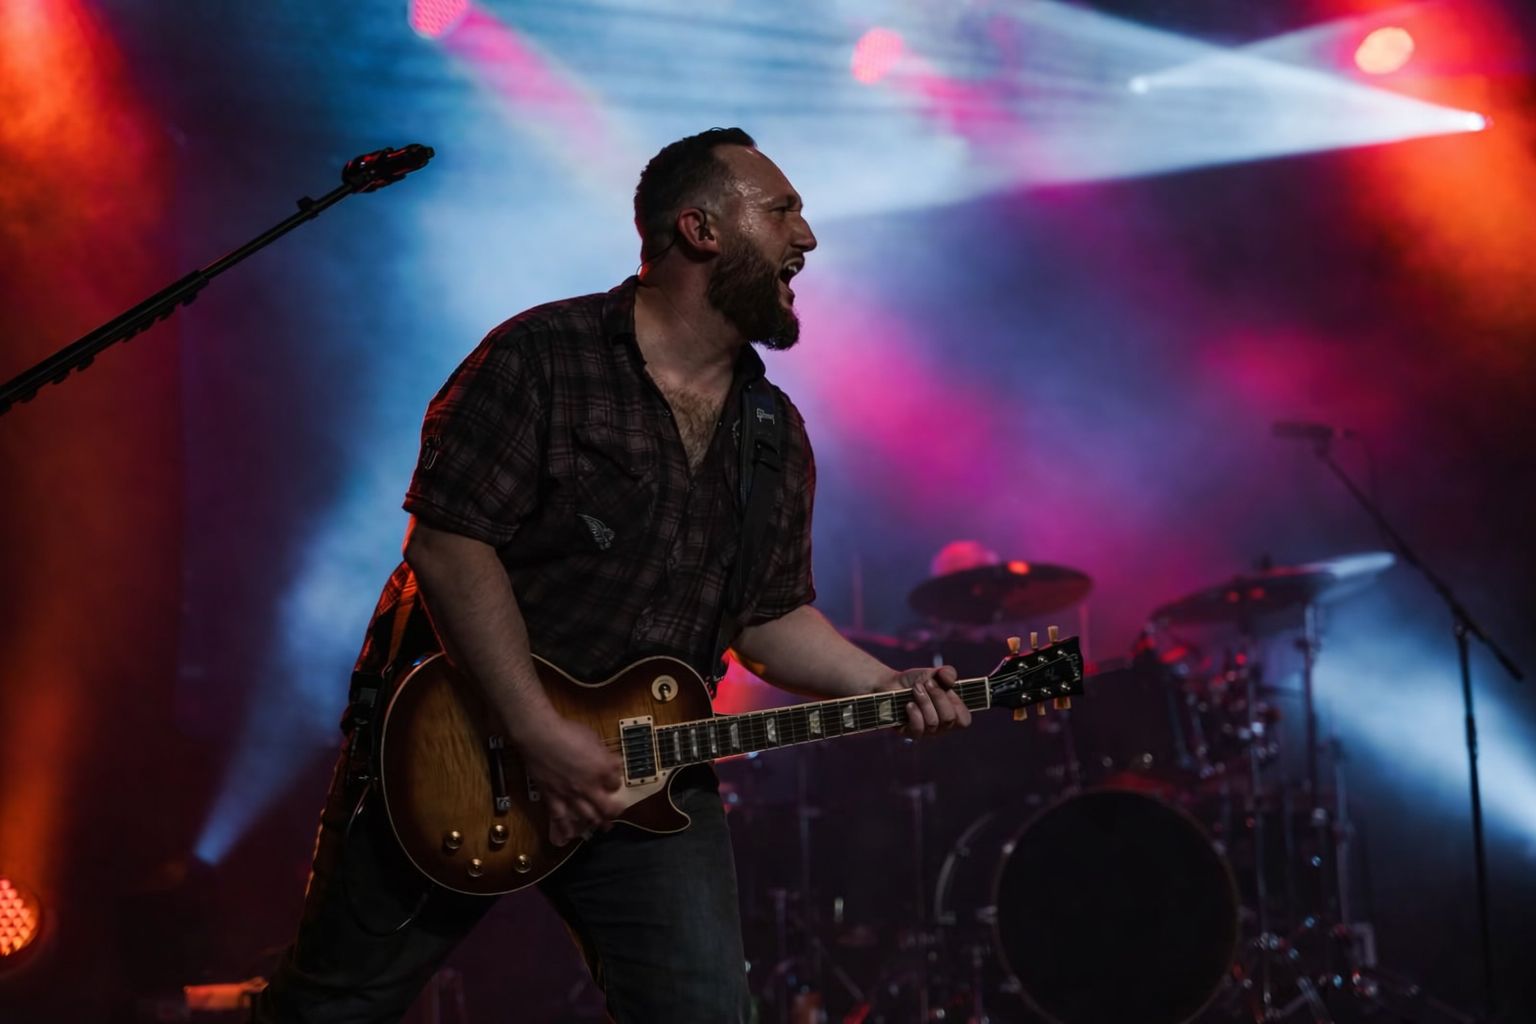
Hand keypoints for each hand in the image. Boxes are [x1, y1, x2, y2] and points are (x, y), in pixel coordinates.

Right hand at [515, 713, 625, 846]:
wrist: (539, 736)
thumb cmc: (566, 731)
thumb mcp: (593, 737)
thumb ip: (603, 754)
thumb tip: (609, 761)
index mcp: (603, 769)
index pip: (616, 783)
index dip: (616, 783)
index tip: (613, 782)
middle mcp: (589, 787)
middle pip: (607, 808)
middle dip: (613, 813)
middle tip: (615, 814)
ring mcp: (571, 795)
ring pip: (588, 817)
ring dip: (596, 823)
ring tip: (601, 827)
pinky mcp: (553, 798)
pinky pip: (560, 819)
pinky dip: (566, 829)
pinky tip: (570, 835)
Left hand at [885, 664, 970, 737]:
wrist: (891, 683)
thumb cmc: (916, 681)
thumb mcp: (934, 673)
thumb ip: (947, 673)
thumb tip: (950, 679)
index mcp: (952, 714)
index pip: (964, 721)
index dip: (958, 704)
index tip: (947, 688)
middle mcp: (941, 726)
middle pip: (949, 720)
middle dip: (938, 697)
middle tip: (928, 684)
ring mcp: (926, 732)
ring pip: (933, 723)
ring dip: (924, 701)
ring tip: (916, 689)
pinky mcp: (909, 733)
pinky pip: (918, 729)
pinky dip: (914, 714)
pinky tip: (909, 704)